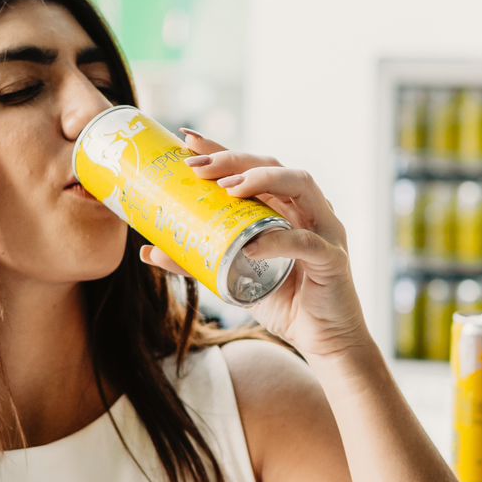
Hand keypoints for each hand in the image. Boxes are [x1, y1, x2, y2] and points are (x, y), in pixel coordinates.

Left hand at [139, 129, 371, 361]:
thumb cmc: (283, 302)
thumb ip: (196, 262)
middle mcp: (307, 209)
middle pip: (272, 165)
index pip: (250, 167)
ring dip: (262, 179)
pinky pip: (307, 242)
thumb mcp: (230, 278)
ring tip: (227, 187)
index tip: (186, 140)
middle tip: (197, 167)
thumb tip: (149, 251)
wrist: (323, 341)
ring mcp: (325, 230)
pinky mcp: (333, 259)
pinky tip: (253, 245)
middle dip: (233, 159)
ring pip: (300, 184)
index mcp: (284, 206)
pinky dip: (280, 240)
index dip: (221, 149)